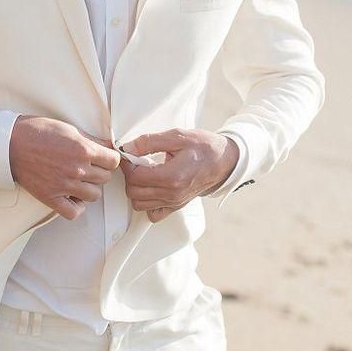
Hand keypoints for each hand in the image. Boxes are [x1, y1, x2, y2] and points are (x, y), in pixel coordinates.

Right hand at [9, 115, 120, 219]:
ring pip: (94, 195)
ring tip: (79, 180)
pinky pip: (74, 212)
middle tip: (89, 166)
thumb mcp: (69, 129)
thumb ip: (90, 140)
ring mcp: (64, 185)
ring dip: (89, 188)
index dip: (110, 159)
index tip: (104, 158)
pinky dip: (76, 206)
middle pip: (105, 178)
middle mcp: (77, 169)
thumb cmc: (37, 131)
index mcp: (83, 150)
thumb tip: (108, 146)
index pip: (113, 161)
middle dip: (99, 171)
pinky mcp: (51, 197)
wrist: (11, 143)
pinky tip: (72, 196)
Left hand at [119, 128, 239, 222]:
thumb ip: (149, 141)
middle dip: (129, 176)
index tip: (129, 154)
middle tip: (136, 162)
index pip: (134, 177)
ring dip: (136, 189)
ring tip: (144, 173)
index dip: (126, 164)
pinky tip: (151, 188)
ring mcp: (174, 202)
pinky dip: (147, 203)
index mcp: (171, 176)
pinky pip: (153, 214)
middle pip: (133, 192)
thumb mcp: (177, 136)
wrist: (225, 160)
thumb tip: (127, 147)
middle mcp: (172, 194)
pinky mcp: (176, 206)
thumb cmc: (204, 147)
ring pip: (139, 204)